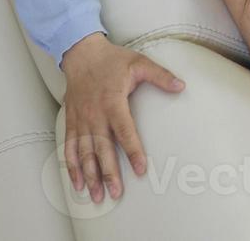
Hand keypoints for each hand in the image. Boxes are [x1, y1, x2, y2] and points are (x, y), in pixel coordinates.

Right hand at [61, 32, 183, 202]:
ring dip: (89, 176)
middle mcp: (95, 114)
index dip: (133, 151)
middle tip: (116, 193)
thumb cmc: (112, 60)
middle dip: (108, 173)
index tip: (140, 170)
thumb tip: (181, 86)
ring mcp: (81, 119)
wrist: (81, 53)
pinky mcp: (71, 121)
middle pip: (102, 148)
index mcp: (113, 102)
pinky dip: (71, 166)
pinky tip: (77, 182)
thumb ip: (161, 76)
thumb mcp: (139, 63)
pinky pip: (68, 147)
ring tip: (96, 196)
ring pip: (83, 153)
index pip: (125, 132)